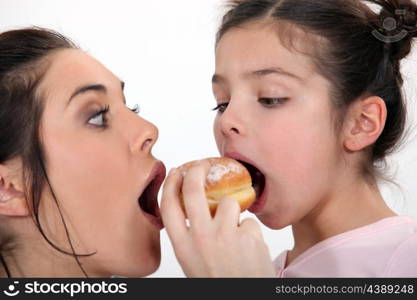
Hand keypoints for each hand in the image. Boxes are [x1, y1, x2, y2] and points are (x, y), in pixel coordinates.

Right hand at [160, 160, 274, 276]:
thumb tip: (196, 210)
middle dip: (197, 170)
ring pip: (230, 204)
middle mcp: (200, 237)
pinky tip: (249, 249)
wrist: (243, 299)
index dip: (171, 184)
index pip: (168, 205)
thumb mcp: (194, 261)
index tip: (177, 172)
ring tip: (236, 235)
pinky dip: (250, 232)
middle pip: (193, 190)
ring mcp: (225, 235)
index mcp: (183, 246)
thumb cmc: (218, 282)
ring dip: (234, 214)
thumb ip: (191, 236)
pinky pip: (249, 222)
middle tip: (201, 164)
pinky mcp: (248, 236)